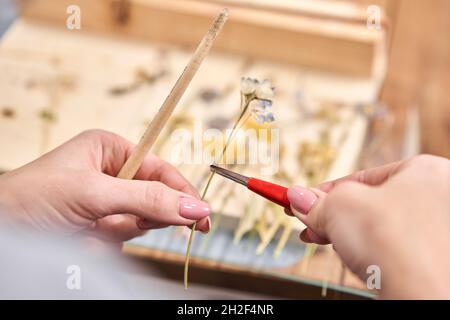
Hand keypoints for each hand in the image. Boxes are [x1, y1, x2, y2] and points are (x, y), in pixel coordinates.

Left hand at [0, 130, 210, 243]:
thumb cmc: (31, 198)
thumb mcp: (95, 193)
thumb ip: (148, 200)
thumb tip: (196, 207)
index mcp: (111, 150)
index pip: (161, 170)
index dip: (182, 193)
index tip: (202, 218)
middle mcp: (110, 173)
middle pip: (152, 200)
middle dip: (136, 218)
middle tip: (118, 224)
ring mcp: (103, 202)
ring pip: (135, 225)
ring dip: (112, 234)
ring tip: (86, 230)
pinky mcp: (96, 226)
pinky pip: (117, 240)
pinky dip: (100, 246)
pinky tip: (79, 239)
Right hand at [287, 155, 449, 298]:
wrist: (422, 293)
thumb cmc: (393, 241)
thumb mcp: (340, 207)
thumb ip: (317, 201)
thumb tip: (297, 198)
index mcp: (424, 172)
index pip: (361, 177)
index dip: (324, 190)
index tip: (302, 200)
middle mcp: (438, 198)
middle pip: (370, 203)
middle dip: (332, 216)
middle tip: (308, 224)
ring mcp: (440, 230)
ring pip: (379, 227)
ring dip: (346, 234)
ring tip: (323, 241)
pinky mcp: (434, 259)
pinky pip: (393, 247)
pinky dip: (368, 251)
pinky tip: (351, 256)